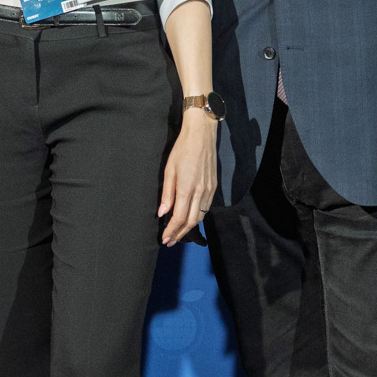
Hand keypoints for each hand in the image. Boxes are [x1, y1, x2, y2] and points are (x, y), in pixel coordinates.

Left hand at [158, 111, 218, 246]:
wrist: (202, 135)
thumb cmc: (182, 149)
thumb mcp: (169, 170)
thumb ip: (166, 194)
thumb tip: (162, 213)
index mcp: (187, 188)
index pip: (179, 218)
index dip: (171, 231)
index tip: (164, 239)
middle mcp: (200, 192)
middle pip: (191, 222)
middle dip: (180, 234)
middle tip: (170, 241)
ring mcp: (209, 190)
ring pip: (200, 217)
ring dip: (189, 228)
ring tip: (178, 234)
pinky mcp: (214, 186)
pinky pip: (206, 208)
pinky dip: (198, 217)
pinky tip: (190, 219)